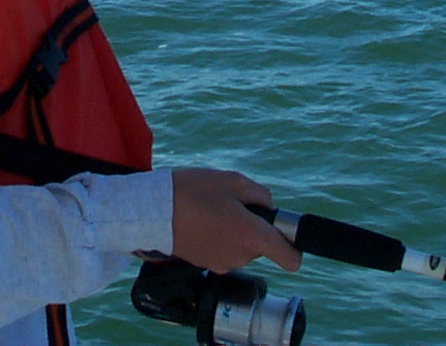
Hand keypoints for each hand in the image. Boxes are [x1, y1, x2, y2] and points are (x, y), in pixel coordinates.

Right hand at [170, 169, 302, 273]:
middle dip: (253, 226)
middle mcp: (241, 255)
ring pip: (243, 248)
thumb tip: (267, 208)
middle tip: (231, 205)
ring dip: (236, 232)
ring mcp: (223, 264)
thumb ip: (261, 194)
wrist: (151, 212)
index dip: (294, 248)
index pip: (290, 258)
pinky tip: (202, 222)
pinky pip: (226, 252)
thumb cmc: (192, 191)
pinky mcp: (208, 266)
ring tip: (212, 211)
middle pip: (262, 245)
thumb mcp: (232, 180)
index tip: (287, 235)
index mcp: (251, 235)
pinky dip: (220, 239)